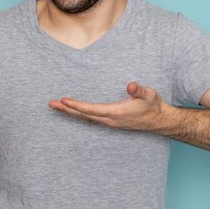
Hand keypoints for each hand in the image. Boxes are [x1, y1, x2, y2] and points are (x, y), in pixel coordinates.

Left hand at [49, 82, 168, 131]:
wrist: (158, 120)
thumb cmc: (152, 105)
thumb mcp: (149, 94)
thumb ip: (139, 90)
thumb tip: (130, 86)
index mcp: (116, 113)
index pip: (92, 109)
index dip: (77, 105)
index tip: (64, 100)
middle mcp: (109, 120)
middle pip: (83, 116)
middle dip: (67, 110)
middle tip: (51, 104)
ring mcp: (109, 123)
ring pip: (85, 118)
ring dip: (70, 113)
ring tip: (56, 107)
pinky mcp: (110, 122)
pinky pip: (90, 119)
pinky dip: (78, 115)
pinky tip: (71, 112)